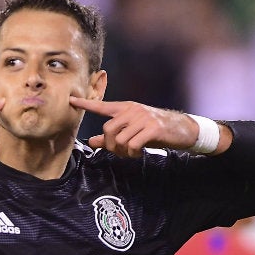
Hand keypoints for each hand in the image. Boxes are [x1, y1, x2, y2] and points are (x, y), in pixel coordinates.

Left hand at [69, 97, 198, 157]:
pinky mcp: (152, 128)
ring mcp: (143, 118)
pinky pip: (132, 145)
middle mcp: (132, 110)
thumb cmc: (155, 131)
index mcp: (126, 108)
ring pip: (120, 139)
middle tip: (120, 152)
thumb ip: (112, 137)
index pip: (102, 106)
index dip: (86, 104)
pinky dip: (132, 153)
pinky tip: (138, 153)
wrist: (183, 129)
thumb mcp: (132, 132)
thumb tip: (92, 141)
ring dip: (123, 151)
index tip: (71, 100)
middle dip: (111, 145)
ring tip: (131, 152)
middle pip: (108, 129)